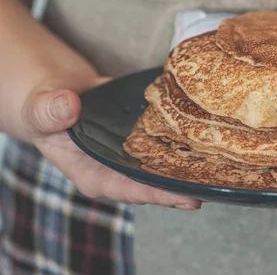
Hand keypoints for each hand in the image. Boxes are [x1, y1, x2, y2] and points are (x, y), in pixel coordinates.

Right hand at [21, 76, 201, 209]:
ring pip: (167, 166)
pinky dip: (187, 143)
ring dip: (192, 166)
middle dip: (185, 185)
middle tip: (215, 184)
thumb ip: (50, 112)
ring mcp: (134, 157)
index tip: (186, 196)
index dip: (159, 194)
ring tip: (220, 166)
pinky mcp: (144, 140)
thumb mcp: (40, 110)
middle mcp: (119, 172)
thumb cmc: (46, 110)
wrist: (60, 95)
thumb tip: (68, 107)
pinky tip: (210, 139)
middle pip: (157, 184)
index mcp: (95, 177)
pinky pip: (168, 145)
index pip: (132, 191)